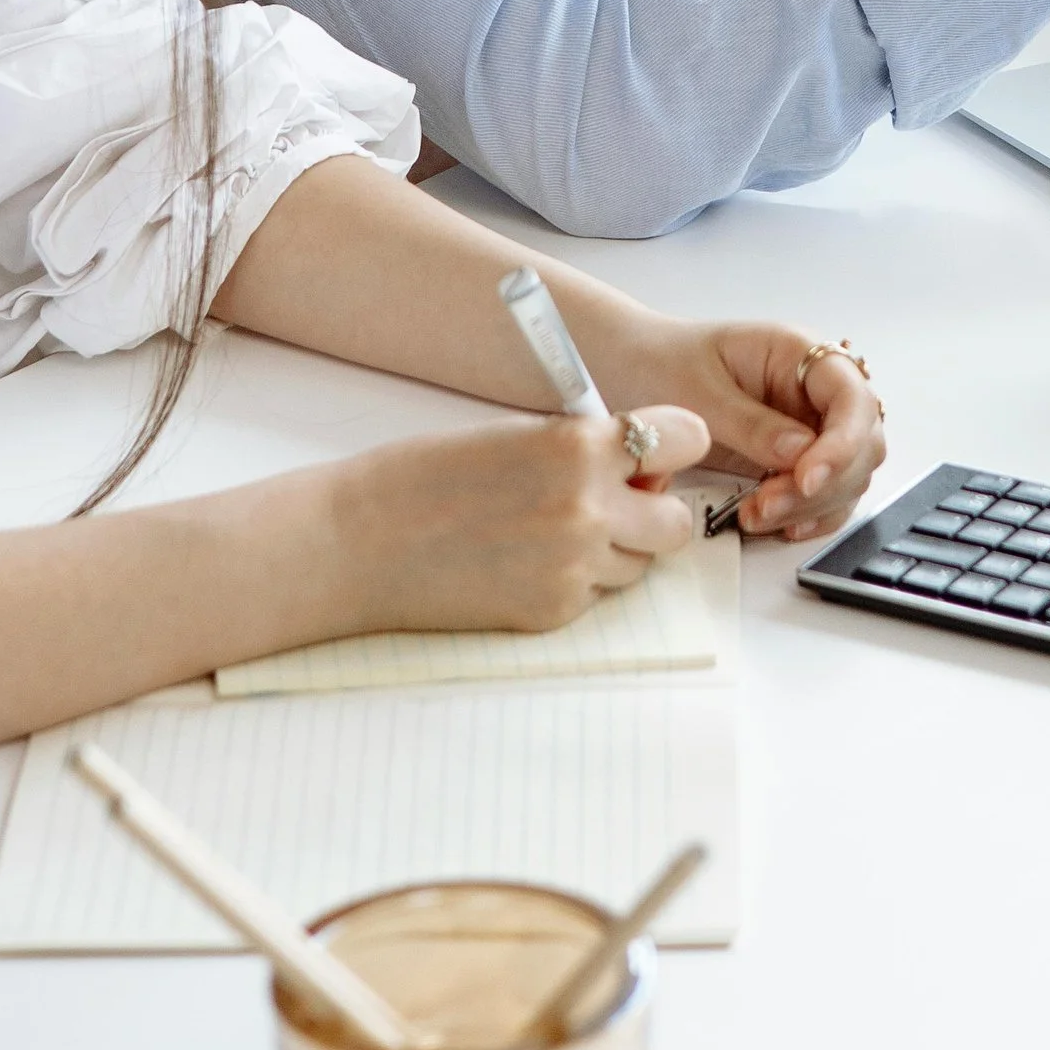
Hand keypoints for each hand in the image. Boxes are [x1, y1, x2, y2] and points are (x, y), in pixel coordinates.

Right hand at [324, 409, 703, 635]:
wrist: (362, 540)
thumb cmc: (431, 474)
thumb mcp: (519, 435)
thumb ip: (586, 448)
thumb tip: (642, 470)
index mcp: (579, 446)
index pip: (686, 438)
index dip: (674, 443)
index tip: (656, 449)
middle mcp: (589, 509)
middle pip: (677, 522)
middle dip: (654, 509)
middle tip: (615, 498)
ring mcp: (573, 569)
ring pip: (639, 564)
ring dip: (614, 548)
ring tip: (549, 530)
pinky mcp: (553, 615)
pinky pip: (594, 596)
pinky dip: (574, 581)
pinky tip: (522, 561)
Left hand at [589, 316, 887, 541]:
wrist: (631, 369)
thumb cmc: (660, 363)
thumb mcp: (697, 391)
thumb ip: (751, 424)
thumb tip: (800, 454)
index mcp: (797, 353)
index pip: (852, 396)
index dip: (842, 441)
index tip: (806, 477)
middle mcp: (812, 389)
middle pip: (861, 442)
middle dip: (825, 482)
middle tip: (770, 503)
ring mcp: (808, 425)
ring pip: (847, 475)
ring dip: (811, 505)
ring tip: (754, 515)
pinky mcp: (794, 459)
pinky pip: (825, 494)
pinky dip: (808, 515)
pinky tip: (776, 524)